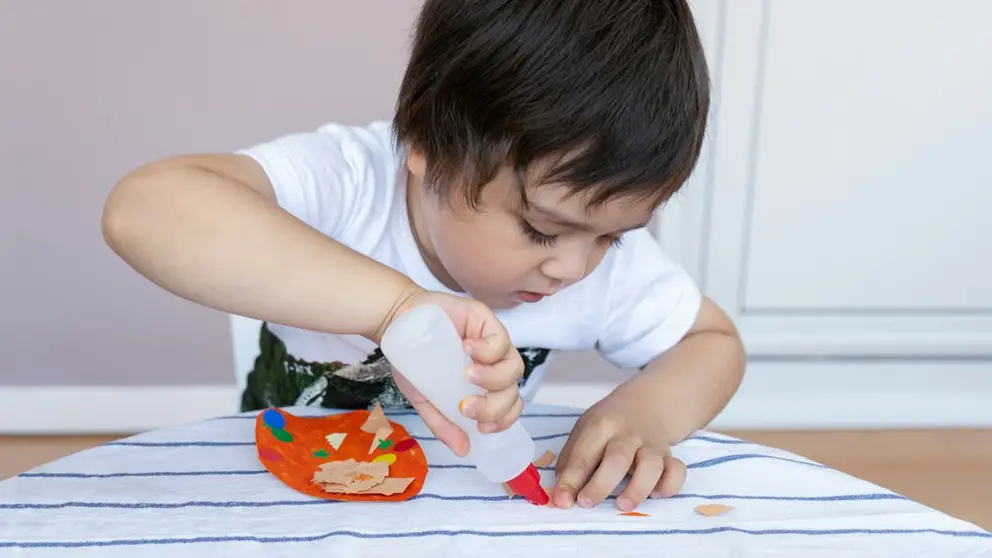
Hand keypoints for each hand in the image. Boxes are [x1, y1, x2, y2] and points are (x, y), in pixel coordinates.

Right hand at [384, 290, 524, 456]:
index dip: (503, 419)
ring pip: (514, 366)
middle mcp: (494, 365)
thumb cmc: (413, 361)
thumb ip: (443, 422)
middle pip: (513, 390)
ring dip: (493, 377)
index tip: (481, 427)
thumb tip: (463, 451)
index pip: (509, 406)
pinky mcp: (487, 320)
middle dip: (494, 405)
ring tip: (467, 374)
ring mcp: (493, 342)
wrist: (398, 324)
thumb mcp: (425, 398)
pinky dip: (488, 349)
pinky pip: (501, 339)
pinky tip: (466, 347)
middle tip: (466, 406)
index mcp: (485, 386)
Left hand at [552, 390, 686, 511]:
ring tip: (623, 505)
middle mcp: (627, 435)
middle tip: (587, 503)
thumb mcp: (584, 431)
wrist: (647, 402)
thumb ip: (572, 461)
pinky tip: (656, 494)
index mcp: (600, 427)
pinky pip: (677, 471)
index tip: (562, 501)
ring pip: (651, 466)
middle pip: (616, 460)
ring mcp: (651, 445)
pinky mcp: (669, 455)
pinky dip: (669, 485)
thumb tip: (560, 495)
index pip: (583, 455)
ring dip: (637, 488)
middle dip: (600, 485)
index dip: (570, 480)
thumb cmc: (609, 423)